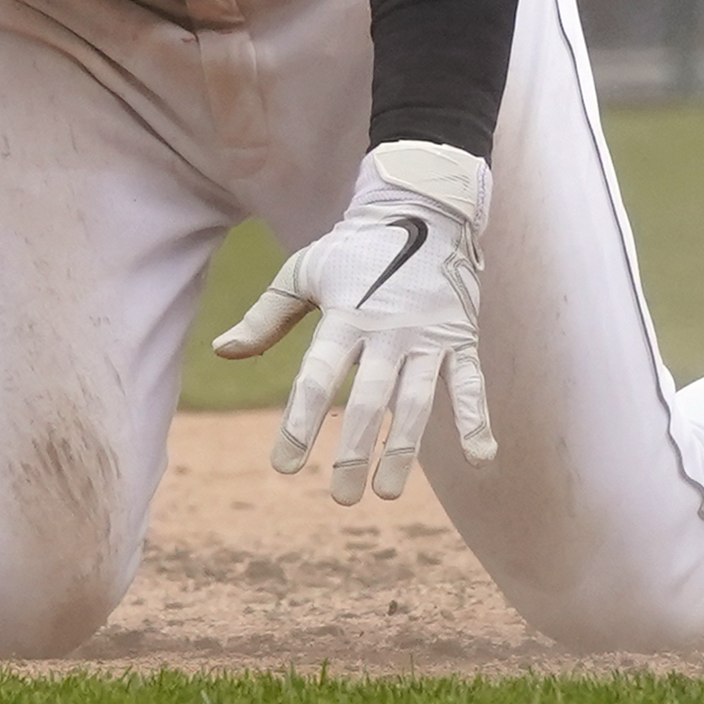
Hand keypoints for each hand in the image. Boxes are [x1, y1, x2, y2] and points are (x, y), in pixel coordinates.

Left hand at [209, 139, 495, 503]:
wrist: (425, 206)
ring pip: (416, 400)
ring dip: (403, 450)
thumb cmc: (355, 246)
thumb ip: (266, 315)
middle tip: (340, 497)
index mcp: (346, 314)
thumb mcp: (305, 270)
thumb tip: (221, 351)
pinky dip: (477, 419)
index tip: (284, 466)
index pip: (318, 377)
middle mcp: (388, 328)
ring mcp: (428, 334)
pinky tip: (481, 459)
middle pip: (369, 399)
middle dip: (354, 452)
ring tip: (386, 493)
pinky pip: (471, 382)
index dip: (300, 423)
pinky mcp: (460, 336)